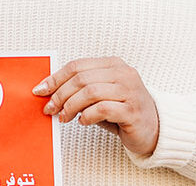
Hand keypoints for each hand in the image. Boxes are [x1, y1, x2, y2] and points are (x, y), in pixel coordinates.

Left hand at [32, 57, 158, 156]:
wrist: (155, 129)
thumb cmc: (123, 111)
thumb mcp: (101, 94)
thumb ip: (81, 89)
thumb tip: (49, 91)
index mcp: (113, 64)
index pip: (77, 66)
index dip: (55, 78)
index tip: (40, 90)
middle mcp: (123, 74)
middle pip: (81, 79)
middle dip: (60, 94)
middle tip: (50, 108)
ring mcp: (130, 91)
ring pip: (90, 92)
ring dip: (71, 106)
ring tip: (64, 117)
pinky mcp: (133, 111)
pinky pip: (103, 109)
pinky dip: (88, 115)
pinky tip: (83, 121)